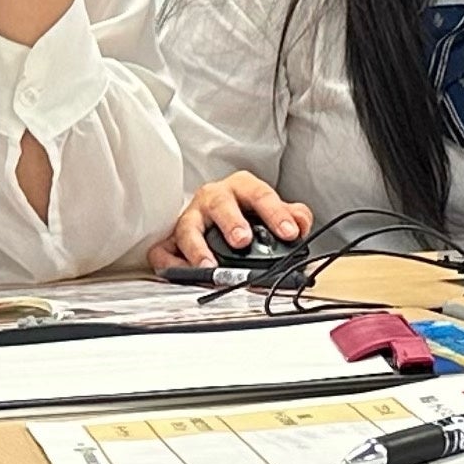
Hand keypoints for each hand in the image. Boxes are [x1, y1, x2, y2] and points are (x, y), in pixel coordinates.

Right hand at [150, 171, 314, 269]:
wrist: (213, 216)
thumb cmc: (243, 212)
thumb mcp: (270, 210)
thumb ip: (292, 215)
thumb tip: (301, 223)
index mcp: (241, 188)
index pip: (260, 194)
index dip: (275, 213)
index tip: (290, 232)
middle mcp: (213, 199)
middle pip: (220, 203)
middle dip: (231, 221)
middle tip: (243, 240)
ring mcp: (190, 219)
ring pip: (188, 227)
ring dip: (198, 247)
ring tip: (210, 266)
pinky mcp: (170, 240)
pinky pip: (163, 251)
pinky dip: (171, 264)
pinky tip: (185, 274)